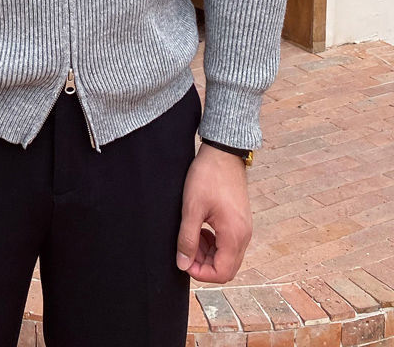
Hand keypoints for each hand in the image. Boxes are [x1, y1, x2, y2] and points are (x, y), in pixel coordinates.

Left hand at [175, 142, 252, 282]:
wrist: (223, 153)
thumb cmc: (208, 177)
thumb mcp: (192, 208)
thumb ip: (187, 238)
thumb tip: (183, 264)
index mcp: (234, 235)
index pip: (223, 273)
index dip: (201, 273)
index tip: (184, 261)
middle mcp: (244, 235)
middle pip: (226, 266)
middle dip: (203, 263)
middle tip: (185, 248)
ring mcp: (244, 227)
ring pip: (227, 254)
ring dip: (207, 253)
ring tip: (190, 237)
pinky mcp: (239, 220)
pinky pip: (228, 242)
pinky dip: (213, 242)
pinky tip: (200, 229)